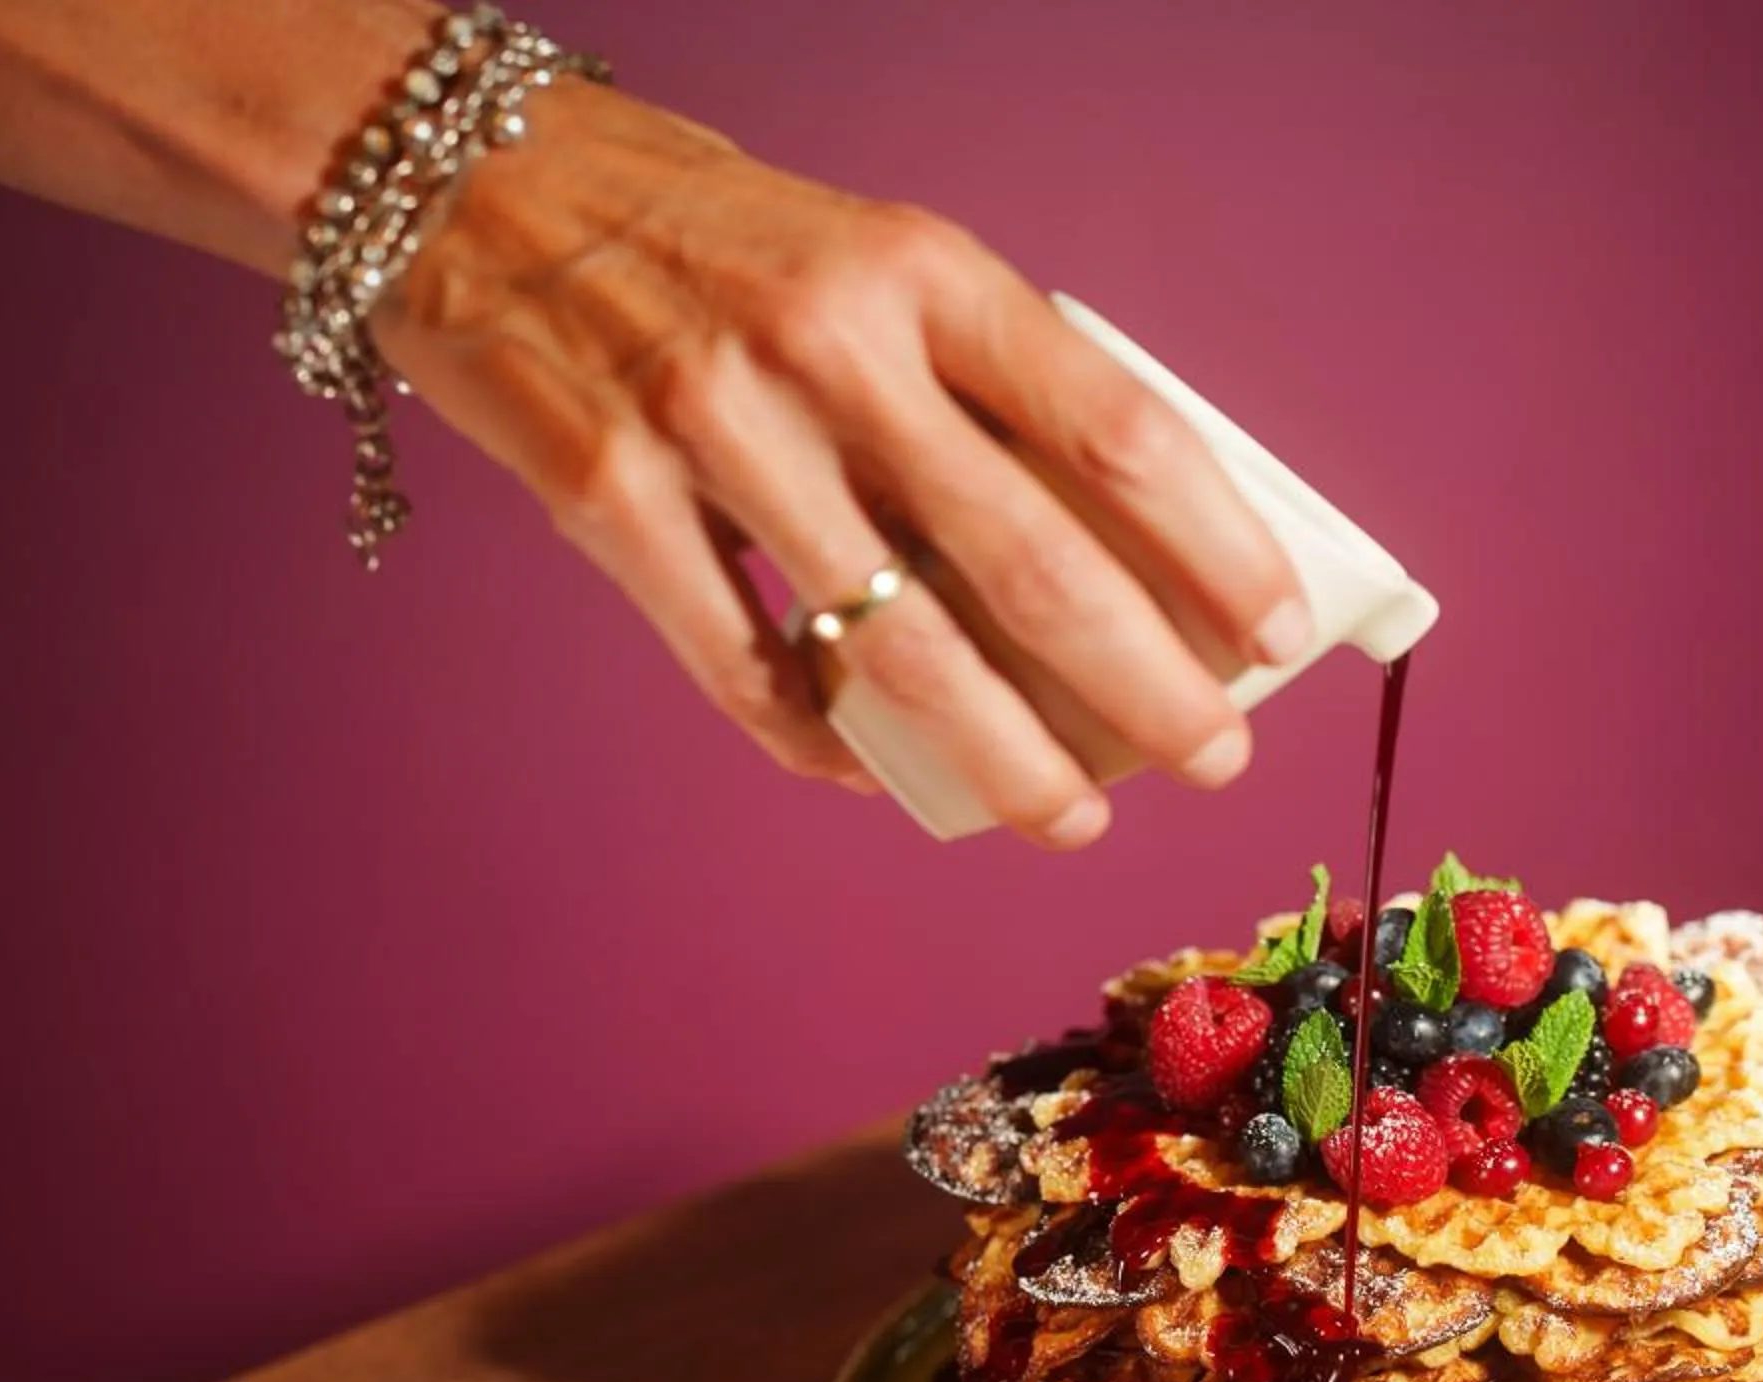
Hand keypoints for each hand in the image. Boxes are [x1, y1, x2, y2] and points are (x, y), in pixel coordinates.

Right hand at [381, 85, 1307, 845]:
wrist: (484, 185)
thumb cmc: (726, 245)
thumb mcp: (883, 263)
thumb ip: (983, 387)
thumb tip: (1119, 558)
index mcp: (927, 274)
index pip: (1113, 430)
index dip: (1215, 547)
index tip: (1278, 634)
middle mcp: (830, 344)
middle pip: (1029, 560)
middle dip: (1144, 684)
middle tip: (1215, 756)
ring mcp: (712, 423)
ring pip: (897, 646)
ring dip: (1004, 756)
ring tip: (1070, 814)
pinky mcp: (606, 495)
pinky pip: (746, 667)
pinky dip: (825, 741)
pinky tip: (881, 777)